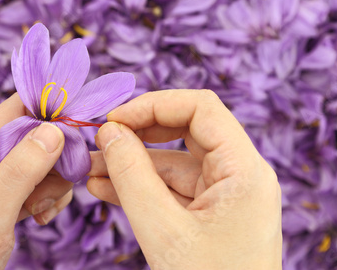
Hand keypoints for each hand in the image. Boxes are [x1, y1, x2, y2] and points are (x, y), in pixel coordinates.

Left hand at [0, 94, 72, 268]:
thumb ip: (20, 173)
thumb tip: (53, 131)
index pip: (18, 107)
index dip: (50, 106)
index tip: (79, 121)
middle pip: (42, 134)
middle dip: (58, 158)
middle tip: (50, 190)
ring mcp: (4, 176)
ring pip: (50, 160)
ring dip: (56, 184)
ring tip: (39, 210)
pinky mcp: (15, 193)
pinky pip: (47, 182)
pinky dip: (52, 198)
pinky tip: (40, 217)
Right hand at [87, 90, 281, 269]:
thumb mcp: (163, 231)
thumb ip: (132, 176)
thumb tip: (108, 132)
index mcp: (245, 170)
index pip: (201, 108)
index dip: (154, 105)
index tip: (114, 119)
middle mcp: (241, 175)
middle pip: (187, 130)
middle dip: (139, 133)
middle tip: (98, 139)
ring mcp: (227, 194)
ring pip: (175, 162)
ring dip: (133, 163)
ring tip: (90, 168)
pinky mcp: (212, 213)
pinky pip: (174, 189)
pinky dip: (142, 186)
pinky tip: (106, 187)